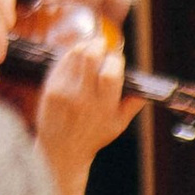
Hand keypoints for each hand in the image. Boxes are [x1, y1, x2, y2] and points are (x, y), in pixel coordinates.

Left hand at [30, 33, 133, 186]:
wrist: (61, 150)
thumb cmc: (93, 137)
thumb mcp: (118, 125)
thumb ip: (133, 104)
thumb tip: (144, 87)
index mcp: (103, 107)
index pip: (111, 72)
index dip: (115, 60)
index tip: (116, 60)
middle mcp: (82, 97)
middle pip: (90, 55)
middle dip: (99, 44)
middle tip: (103, 45)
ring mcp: (64, 91)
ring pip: (75, 53)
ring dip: (85, 46)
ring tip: (90, 51)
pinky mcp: (50, 88)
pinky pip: (62, 61)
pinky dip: (71, 55)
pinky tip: (77, 60)